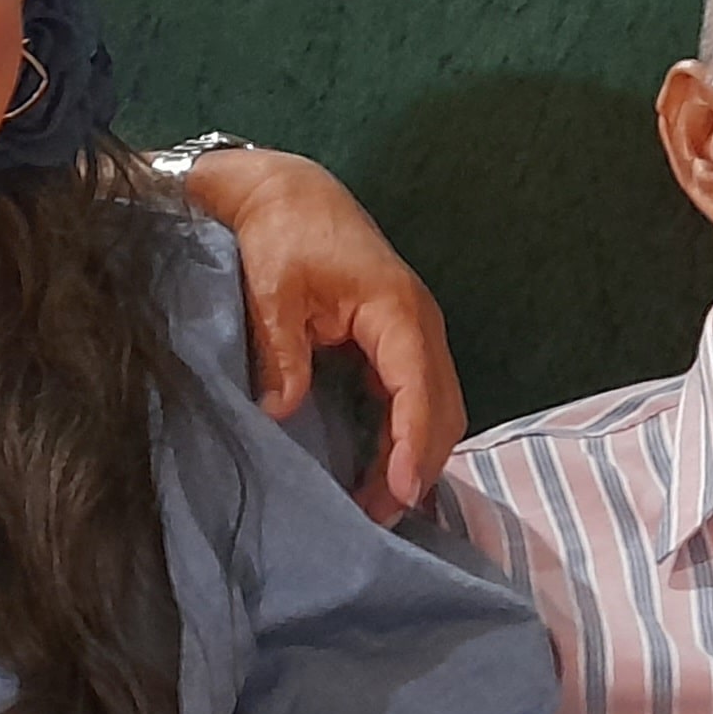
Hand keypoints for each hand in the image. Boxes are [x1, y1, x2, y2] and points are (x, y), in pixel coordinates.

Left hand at [183, 147, 463, 520]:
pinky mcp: (396, 343)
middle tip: (381, 518)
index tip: (400, 493)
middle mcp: (418, 324)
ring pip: (434, 408)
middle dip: (419, 465)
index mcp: (396, 309)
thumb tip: (280, 411)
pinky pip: (414, 399)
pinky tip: (380, 472)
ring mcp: (412, 334)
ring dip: (414, 457)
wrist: (287, 195)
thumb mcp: (272, 289)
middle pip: (440, 408)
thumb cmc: (281, 234)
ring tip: (378, 508)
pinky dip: (405, 438)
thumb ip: (281, 350)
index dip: (412, 445)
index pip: (418, 388)